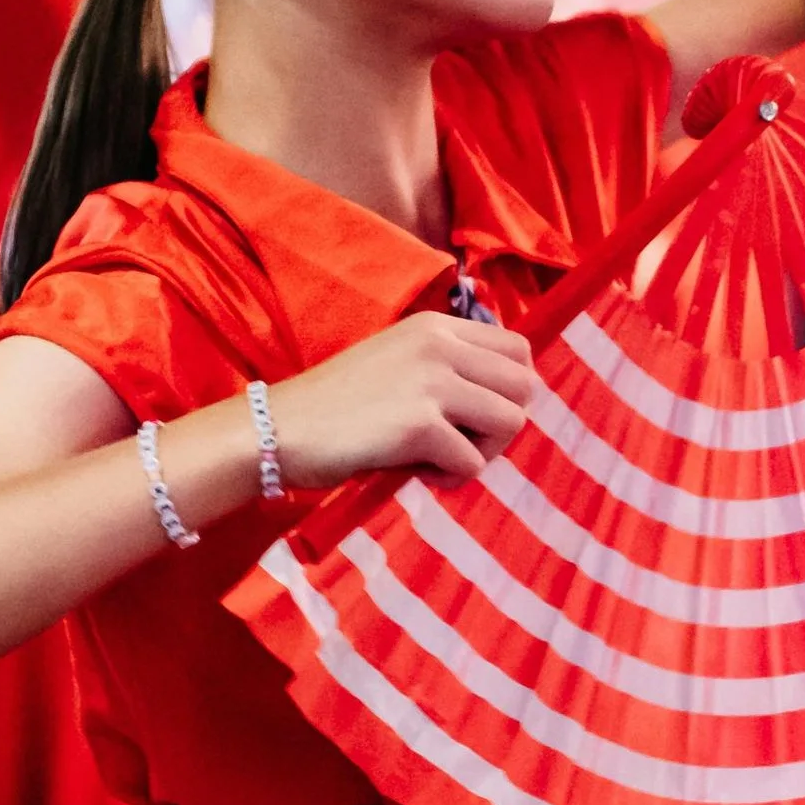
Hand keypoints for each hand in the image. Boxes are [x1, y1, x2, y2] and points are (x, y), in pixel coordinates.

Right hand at [271, 312, 538, 488]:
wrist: (279, 428)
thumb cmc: (334, 405)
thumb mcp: (397, 363)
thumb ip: (445, 367)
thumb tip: (498, 400)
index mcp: (436, 326)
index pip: (518, 349)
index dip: (509, 389)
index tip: (477, 415)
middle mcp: (440, 344)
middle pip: (525, 385)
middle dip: (503, 424)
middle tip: (464, 444)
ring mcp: (432, 382)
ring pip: (510, 421)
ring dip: (484, 452)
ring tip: (443, 461)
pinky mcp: (421, 425)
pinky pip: (473, 461)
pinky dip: (452, 478)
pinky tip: (419, 474)